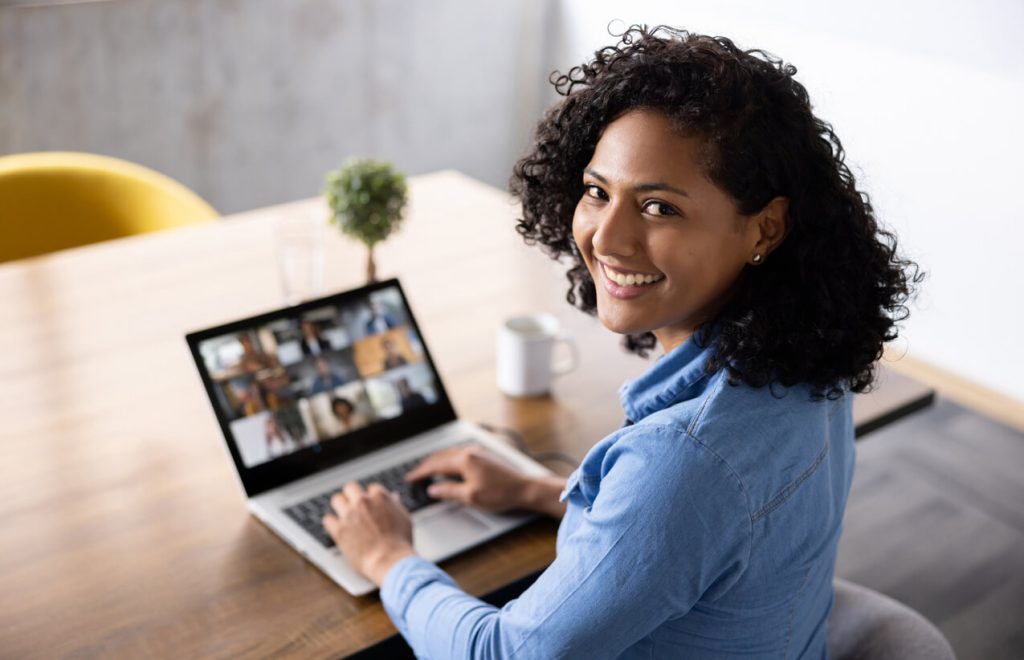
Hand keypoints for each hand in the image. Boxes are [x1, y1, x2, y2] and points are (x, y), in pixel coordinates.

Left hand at [322, 482, 415, 585]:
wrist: (390, 561)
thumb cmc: (400, 543)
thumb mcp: (404, 519)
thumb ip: (396, 505)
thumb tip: (393, 497)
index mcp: (380, 497)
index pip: (371, 488)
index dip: (371, 497)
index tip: (370, 505)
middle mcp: (363, 502)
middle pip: (350, 487)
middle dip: (352, 495)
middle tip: (353, 504)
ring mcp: (349, 514)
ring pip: (336, 499)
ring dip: (340, 506)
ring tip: (343, 515)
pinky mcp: (339, 529)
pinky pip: (328, 519)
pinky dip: (331, 523)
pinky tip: (336, 527)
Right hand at [406, 445, 566, 517]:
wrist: (524, 488)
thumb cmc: (501, 493)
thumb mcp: (470, 496)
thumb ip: (448, 491)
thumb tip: (432, 489)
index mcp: (464, 460)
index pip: (435, 465)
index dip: (420, 472)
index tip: (410, 478)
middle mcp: (469, 451)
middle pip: (440, 456)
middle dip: (425, 465)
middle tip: (414, 475)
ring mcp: (477, 452)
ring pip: (449, 454)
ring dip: (436, 462)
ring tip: (427, 471)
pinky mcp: (483, 455)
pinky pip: (458, 454)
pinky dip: (447, 460)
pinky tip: (447, 467)